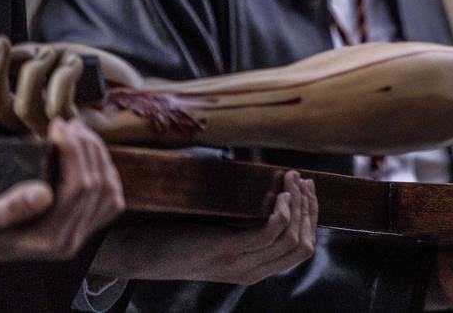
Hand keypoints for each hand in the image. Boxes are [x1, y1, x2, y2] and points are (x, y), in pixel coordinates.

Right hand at [0, 35, 144, 134]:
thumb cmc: (96, 77)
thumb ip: (31, 57)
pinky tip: (75, 62)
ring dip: (33, 70)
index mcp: (21, 114)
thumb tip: (15, 53)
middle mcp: (31, 128)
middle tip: (2, 43)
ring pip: (24, 106)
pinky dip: (63, 74)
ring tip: (51, 52)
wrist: (134, 96)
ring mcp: (53, 132)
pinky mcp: (77, 130)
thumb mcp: (57, 60)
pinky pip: (59, 103)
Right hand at [0, 117, 124, 265]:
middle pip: (97, 186)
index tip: (58, 125)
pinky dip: (104, 170)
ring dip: (98, 155)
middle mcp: (69, 241)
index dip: (74, 151)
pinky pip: (108, 198)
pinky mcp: (80, 225)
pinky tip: (88, 152)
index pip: (79, 189)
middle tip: (68, 122)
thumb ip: (10, 209)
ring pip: (108, 190)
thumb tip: (43, 194)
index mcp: (48, 239)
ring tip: (78, 131)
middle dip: (87, 147)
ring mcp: (78, 234)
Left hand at [91, 171, 317, 283]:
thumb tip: (266, 193)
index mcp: (254, 271)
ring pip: (291, 237)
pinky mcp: (226, 249)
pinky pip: (270, 232)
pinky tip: (279, 193)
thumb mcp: (218, 237)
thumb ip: (242, 227)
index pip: (301, 250)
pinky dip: (282, 210)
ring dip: (298, 204)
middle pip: (302, 244)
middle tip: (303, 181)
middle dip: (309, 209)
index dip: (311, 218)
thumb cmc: (178, 239)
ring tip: (293, 179)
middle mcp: (251, 272)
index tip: (307, 191)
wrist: (141, 254)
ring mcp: (240, 263)